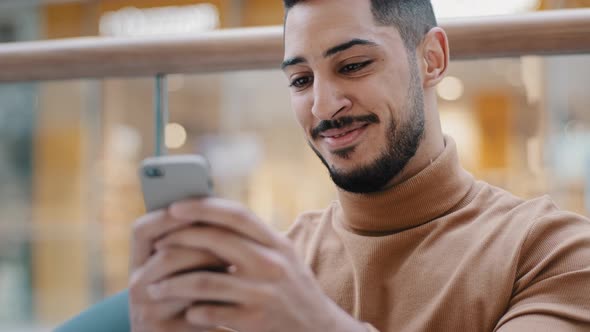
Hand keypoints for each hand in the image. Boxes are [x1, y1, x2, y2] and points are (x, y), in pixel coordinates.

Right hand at [129, 209, 227, 331]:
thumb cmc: (191, 296)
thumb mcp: (185, 268)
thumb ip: (194, 243)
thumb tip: (220, 210)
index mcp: (139, 263)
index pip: (142, 230)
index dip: (167, 216)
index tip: (197, 206)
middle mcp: (137, 286)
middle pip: (167, 255)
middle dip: (204, 245)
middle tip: (234, 240)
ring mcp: (147, 312)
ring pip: (184, 282)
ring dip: (214, 272)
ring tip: (238, 264)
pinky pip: (197, 311)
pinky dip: (219, 300)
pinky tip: (237, 294)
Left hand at [147, 197, 366, 331]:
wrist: (320, 330)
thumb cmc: (293, 290)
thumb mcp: (282, 257)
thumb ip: (253, 239)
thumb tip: (211, 216)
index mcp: (277, 243)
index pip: (236, 214)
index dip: (203, 207)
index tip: (175, 207)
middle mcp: (272, 263)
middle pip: (216, 241)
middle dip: (180, 239)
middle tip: (157, 244)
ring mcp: (263, 292)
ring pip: (204, 280)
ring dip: (173, 283)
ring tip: (155, 287)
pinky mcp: (255, 320)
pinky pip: (210, 312)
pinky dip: (192, 311)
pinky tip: (186, 312)